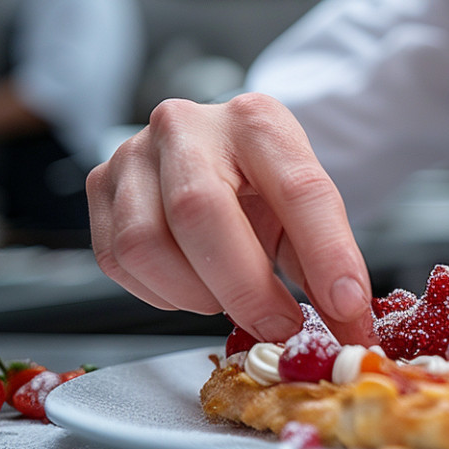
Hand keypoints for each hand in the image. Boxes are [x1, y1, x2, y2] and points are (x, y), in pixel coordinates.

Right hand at [86, 94, 374, 344]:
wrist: (216, 156)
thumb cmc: (260, 184)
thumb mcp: (304, 211)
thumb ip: (328, 263)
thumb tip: (349, 324)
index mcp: (257, 121)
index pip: (298, 188)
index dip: (326, 254)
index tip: (346, 306)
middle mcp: (187, 126)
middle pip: (200, 210)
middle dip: (246, 288)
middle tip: (279, 327)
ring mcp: (133, 154)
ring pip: (145, 242)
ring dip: (195, 292)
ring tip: (228, 299)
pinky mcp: (98, 187)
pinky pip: (117, 260)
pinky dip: (160, 292)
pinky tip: (192, 285)